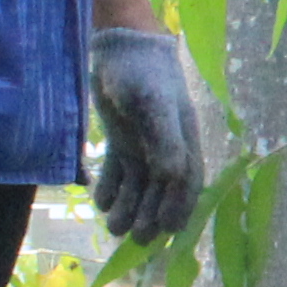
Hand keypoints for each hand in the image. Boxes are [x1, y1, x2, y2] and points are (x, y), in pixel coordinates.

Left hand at [86, 26, 214, 243]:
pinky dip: (111, 189)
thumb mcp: (153, 106)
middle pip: (162, 191)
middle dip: (151, 216)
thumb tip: (172, 179)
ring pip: (140, 186)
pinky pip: (119, 172)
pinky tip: (100, 202)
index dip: (180, 209)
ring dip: (129, 208)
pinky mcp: (122, 140)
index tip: (168, 232)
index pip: (186, 183)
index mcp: (184, 141)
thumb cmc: (142, 74)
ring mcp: (143, 145)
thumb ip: (165, 141)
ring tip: (113, 226)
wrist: (119, 47)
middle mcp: (166, 147)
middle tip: (136, 238)